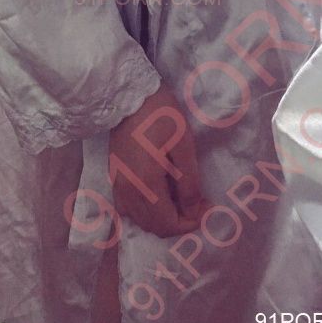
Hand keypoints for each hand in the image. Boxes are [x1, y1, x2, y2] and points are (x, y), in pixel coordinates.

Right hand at [108, 82, 209, 237]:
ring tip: (180, 198)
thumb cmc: (161, 115)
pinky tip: (158, 196)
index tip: (207, 206)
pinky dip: (144, 211)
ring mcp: (118, 185)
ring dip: (161, 218)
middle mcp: (128, 191)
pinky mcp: (114, 177)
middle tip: (197, 202)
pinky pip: (127, 208)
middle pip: (154, 226)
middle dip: (178, 222)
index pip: (168, 224)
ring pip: (140, 220)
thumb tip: (195, 211)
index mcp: (146, 184)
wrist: (128, 95)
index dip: (191, 222)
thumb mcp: (183, 145)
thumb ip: (189, 183)